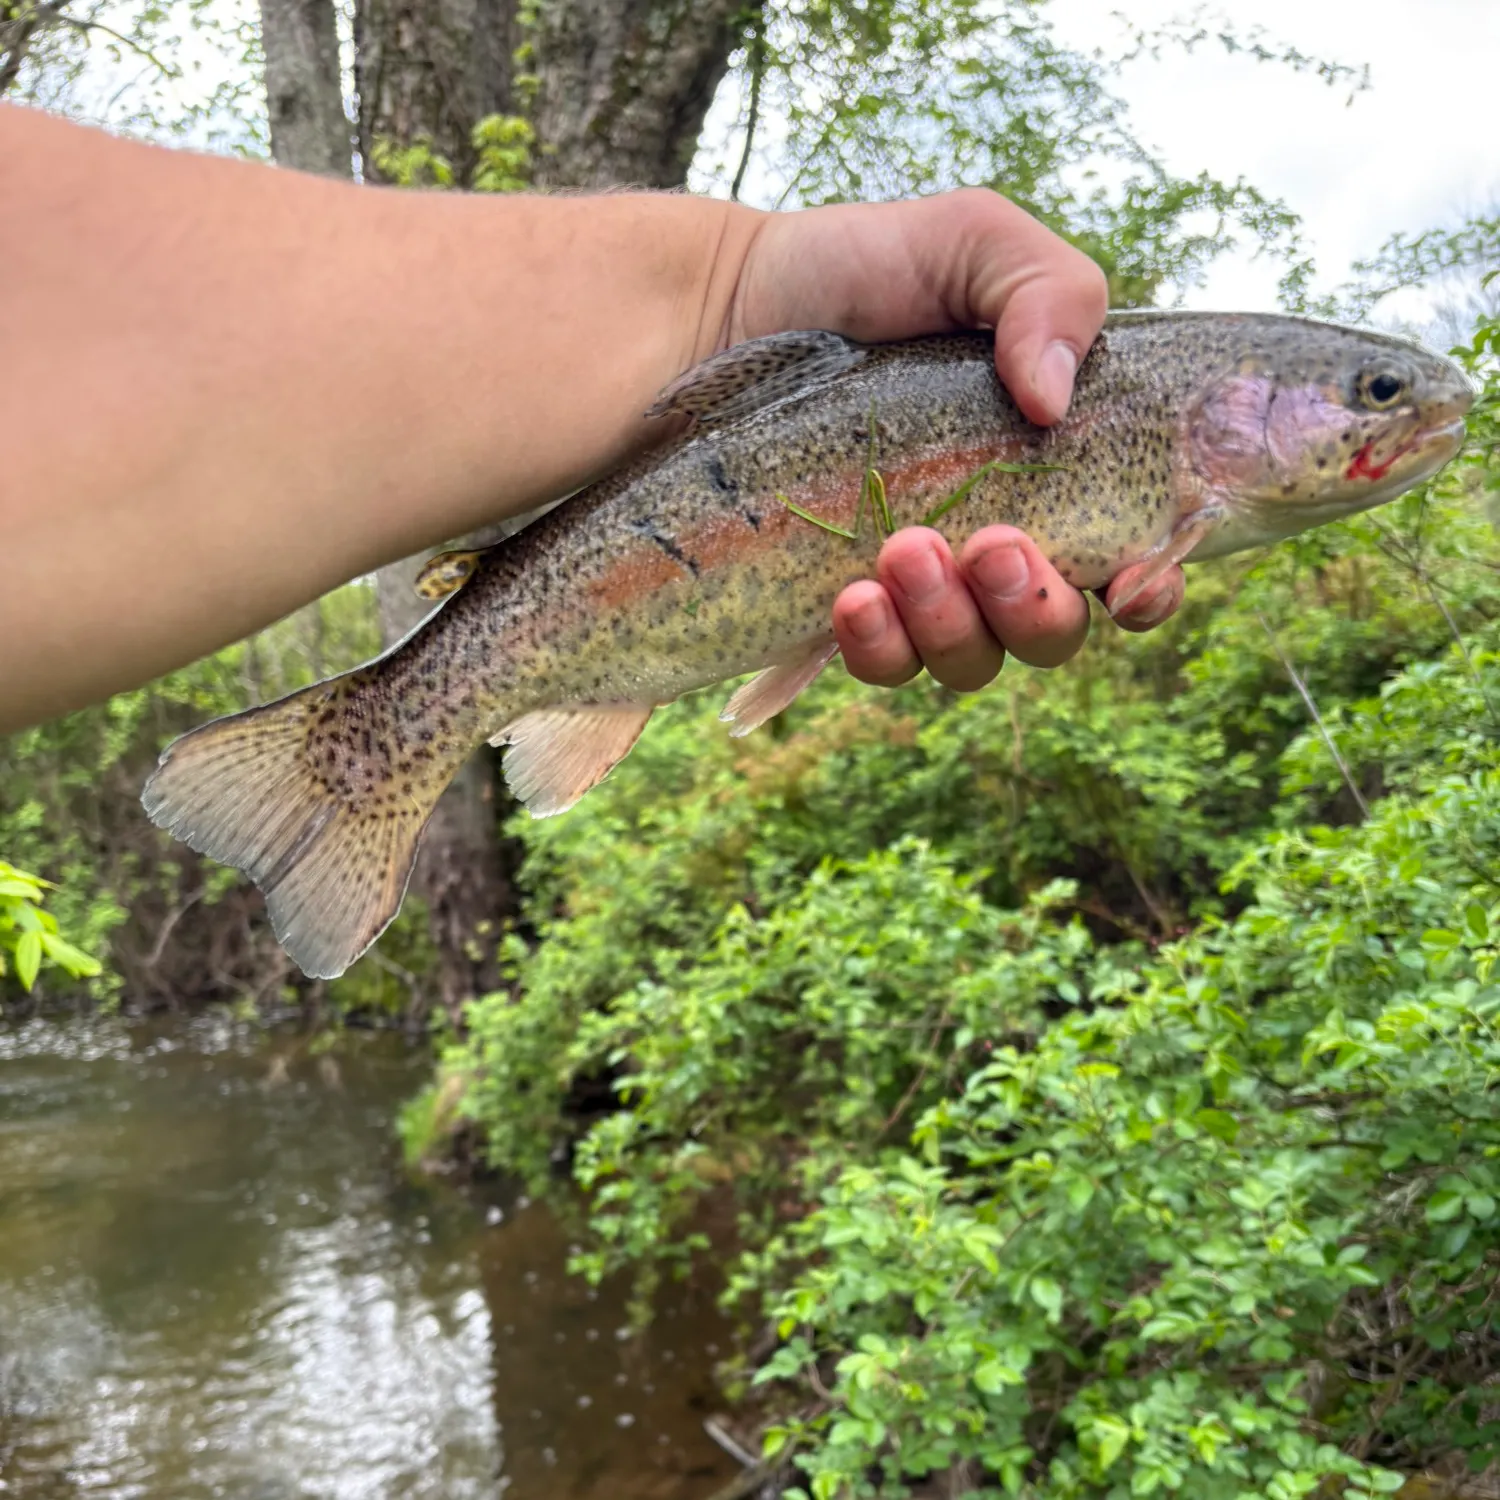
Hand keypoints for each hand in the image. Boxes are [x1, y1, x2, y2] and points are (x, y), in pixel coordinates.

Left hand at [727, 188, 1184, 686]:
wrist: (726, 305)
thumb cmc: (861, 273)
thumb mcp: (971, 242)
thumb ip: (1048, 293)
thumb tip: (1054, 401)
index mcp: (1051, 472)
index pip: (1127, 558)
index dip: (1146, 587)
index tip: (1130, 583)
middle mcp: (992, 544)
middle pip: (1050, 632)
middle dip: (1036, 606)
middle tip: (992, 544)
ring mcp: (916, 588)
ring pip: (969, 659)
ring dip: (953, 624)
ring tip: (903, 550)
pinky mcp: (840, 608)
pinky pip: (880, 664)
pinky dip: (877, 644)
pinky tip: (852, 598)